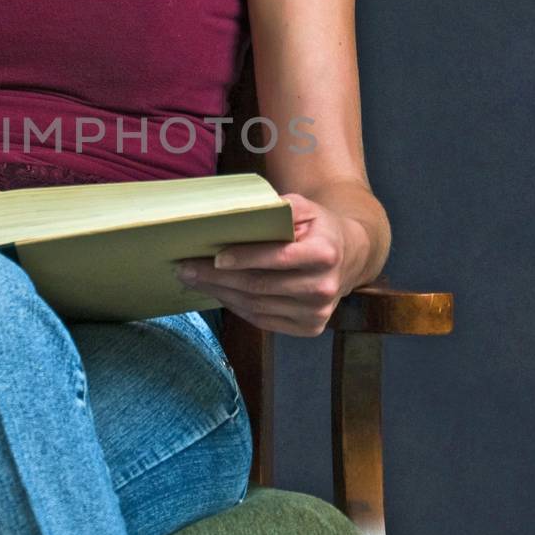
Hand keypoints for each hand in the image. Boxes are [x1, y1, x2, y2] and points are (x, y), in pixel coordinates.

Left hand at [173, 191, 370, 337]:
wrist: (349, 257)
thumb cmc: (317, 228)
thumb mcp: (307, 207)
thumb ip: (282, 207)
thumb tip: (243, 213)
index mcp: (325, 253)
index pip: (278, 258)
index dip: (245, 258)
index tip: (215, 256)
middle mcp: (324, 287)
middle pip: (260, 285)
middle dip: (218, 277)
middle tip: (186, 268)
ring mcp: (317, 312)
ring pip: (257, 305)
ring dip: (221, 293)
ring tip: (194, 280)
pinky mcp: (309, 328)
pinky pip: (263, 320)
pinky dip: (236, 307)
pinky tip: (218, 293)